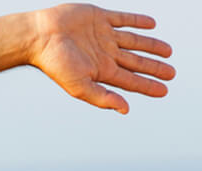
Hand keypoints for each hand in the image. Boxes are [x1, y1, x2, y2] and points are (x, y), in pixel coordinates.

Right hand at [31, 4, 173, 113]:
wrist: (40, 36)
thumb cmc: (55, 63)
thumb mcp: (80, 86)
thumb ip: (103, 98)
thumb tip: (125, 110)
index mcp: (100, 71)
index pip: (130, 81)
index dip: (148, 86)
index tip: (164, 90)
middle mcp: (104, 54)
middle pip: (136, 62)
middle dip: (153, 68)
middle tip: (171, 73)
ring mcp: (103, 36)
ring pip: (134, 42)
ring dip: (151, 45)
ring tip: (168, 51)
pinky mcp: (99, 18)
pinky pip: (123, 19)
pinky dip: (138, 21)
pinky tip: (151, 25)